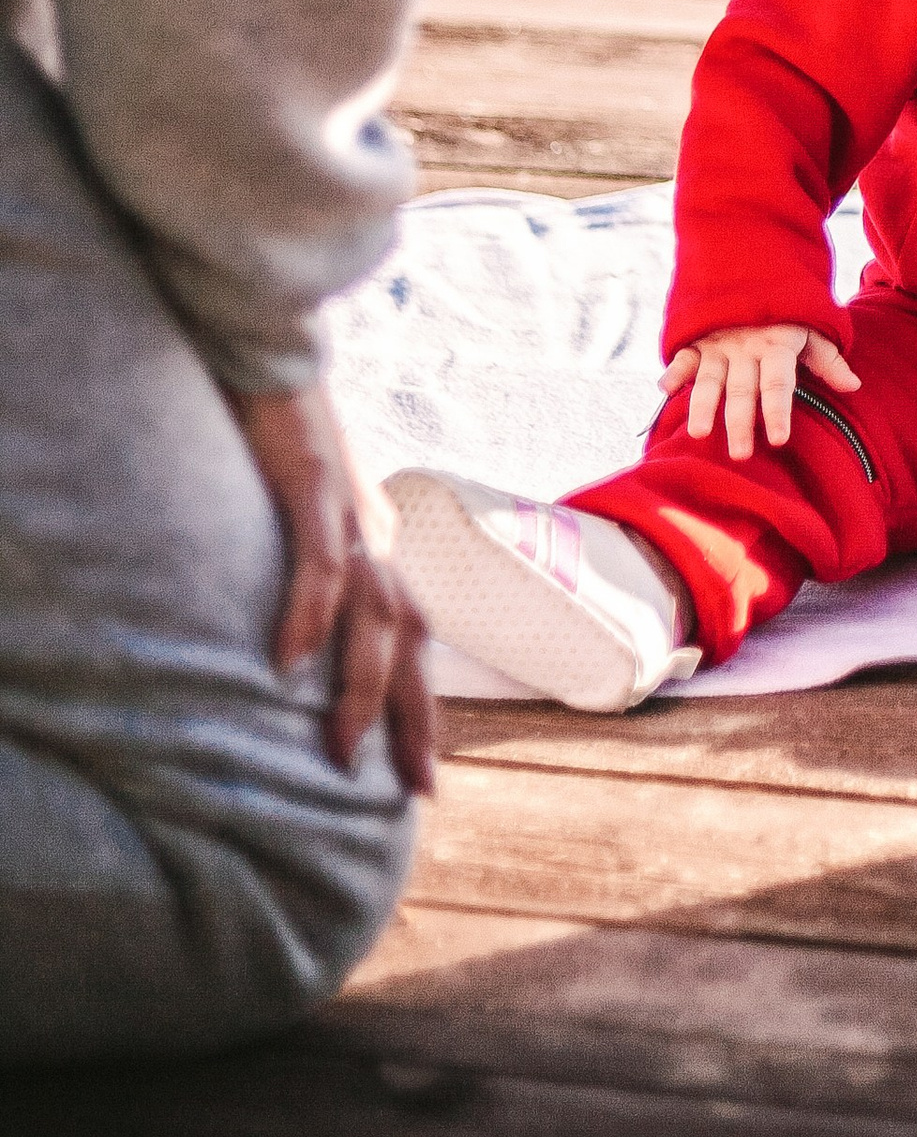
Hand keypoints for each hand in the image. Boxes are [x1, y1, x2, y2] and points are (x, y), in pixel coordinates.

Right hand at [233, 381, 435, 792]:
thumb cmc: (279, 431)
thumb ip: (308, 561)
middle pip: (411, 638)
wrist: (275, 346)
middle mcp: (377, 534)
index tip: (421, 778)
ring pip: (373, 612)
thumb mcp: (300, 511)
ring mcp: (350, 510)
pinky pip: (319, 562)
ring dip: (362, 684)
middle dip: (415, 717)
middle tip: (414, 790)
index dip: (421, 705)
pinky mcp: (315, 482)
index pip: (413, 637)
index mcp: (376, 543)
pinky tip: (289, 666)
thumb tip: (294, 634)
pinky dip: (309, 615)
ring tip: (342, 750)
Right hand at [663, 321, 858, 461]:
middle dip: (740, 422)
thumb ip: (828, 360)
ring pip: (710, 378)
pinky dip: (675, 371)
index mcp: (776, 346)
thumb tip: (854, 386)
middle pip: (742, 389)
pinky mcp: (699, 340)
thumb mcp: (813, 331)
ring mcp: (720, 344)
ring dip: (703, 405)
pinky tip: (666, 390)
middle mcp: (746, 347)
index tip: (779, 440)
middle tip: (741, 455)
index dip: (778, 411)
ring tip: (698, 433)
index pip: (778, 383)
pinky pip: (685, 356)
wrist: (755, 270)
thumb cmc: (788, 315)